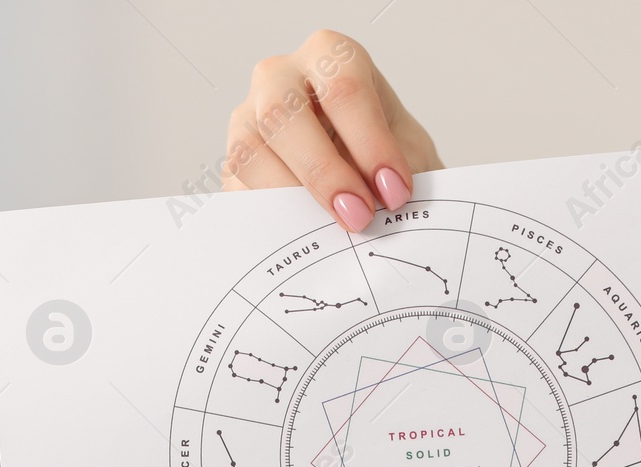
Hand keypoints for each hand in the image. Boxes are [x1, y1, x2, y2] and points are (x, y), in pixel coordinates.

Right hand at [225, 29, 441, 229]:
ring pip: (250, 152)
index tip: (394, 192)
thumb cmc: (381, 151)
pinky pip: (237, 190)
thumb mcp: (407, 151)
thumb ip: (402, 171)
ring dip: (291, 198)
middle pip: (284, 114)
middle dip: (324, 172)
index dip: (369, 144)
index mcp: (329, 56)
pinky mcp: (233, 163)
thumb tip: (387, 207)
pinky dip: (269, 218)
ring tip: (330, 232)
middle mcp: (279, 78)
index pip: (343, 89)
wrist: (359, 173)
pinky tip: (302, 236)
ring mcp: (247, 118)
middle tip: (359, 216)